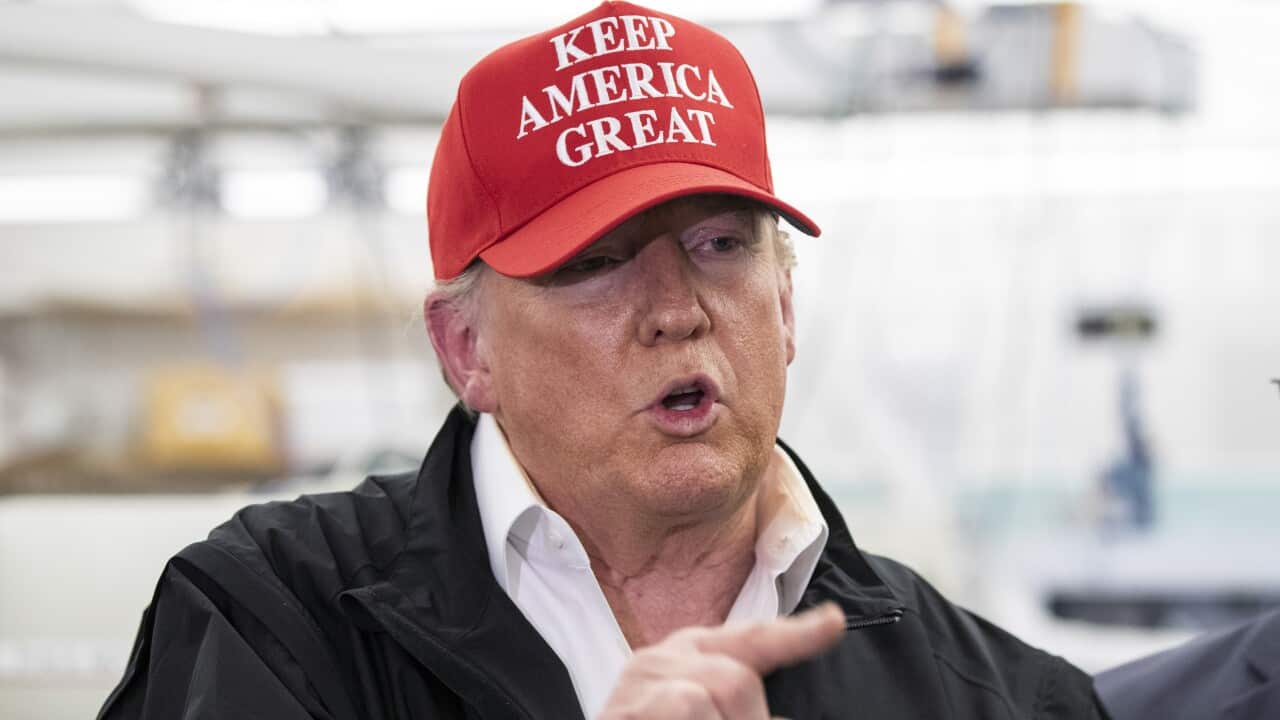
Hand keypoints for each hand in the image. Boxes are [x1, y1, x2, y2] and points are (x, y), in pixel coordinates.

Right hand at [597, 603, 844, 719]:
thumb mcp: (708, 715)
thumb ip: (739, 711)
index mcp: (690, 657)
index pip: (751, 638)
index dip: (795, 634)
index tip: (833, 623)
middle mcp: (660, 661)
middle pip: (735, 678)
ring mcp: (634, 687)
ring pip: (702, 700)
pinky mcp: (618, 713)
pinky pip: (678, 706)